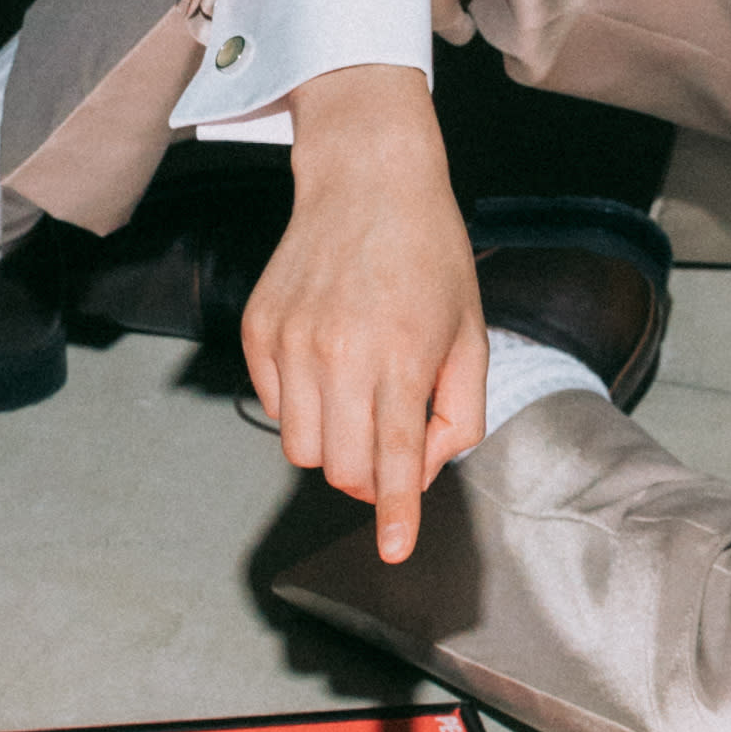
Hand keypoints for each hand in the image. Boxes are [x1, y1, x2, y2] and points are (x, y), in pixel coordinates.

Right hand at [245, 66, 485, 562]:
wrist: (367, 180)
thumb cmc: (429, 256)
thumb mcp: (472, 333)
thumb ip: (458, 412)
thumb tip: (423, 468)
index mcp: (402, 356)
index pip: (393, 460)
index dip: (395, 515)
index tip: (394, 551)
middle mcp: (339, 352)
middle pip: (341, 469)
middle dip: (368, 479)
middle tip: (389, 446)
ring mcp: (291, 341)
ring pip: (301, 448)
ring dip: (334, 445)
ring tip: (358, 399)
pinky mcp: (258, 330)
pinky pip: (275, 407)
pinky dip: (303, 407)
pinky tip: (328, 364)